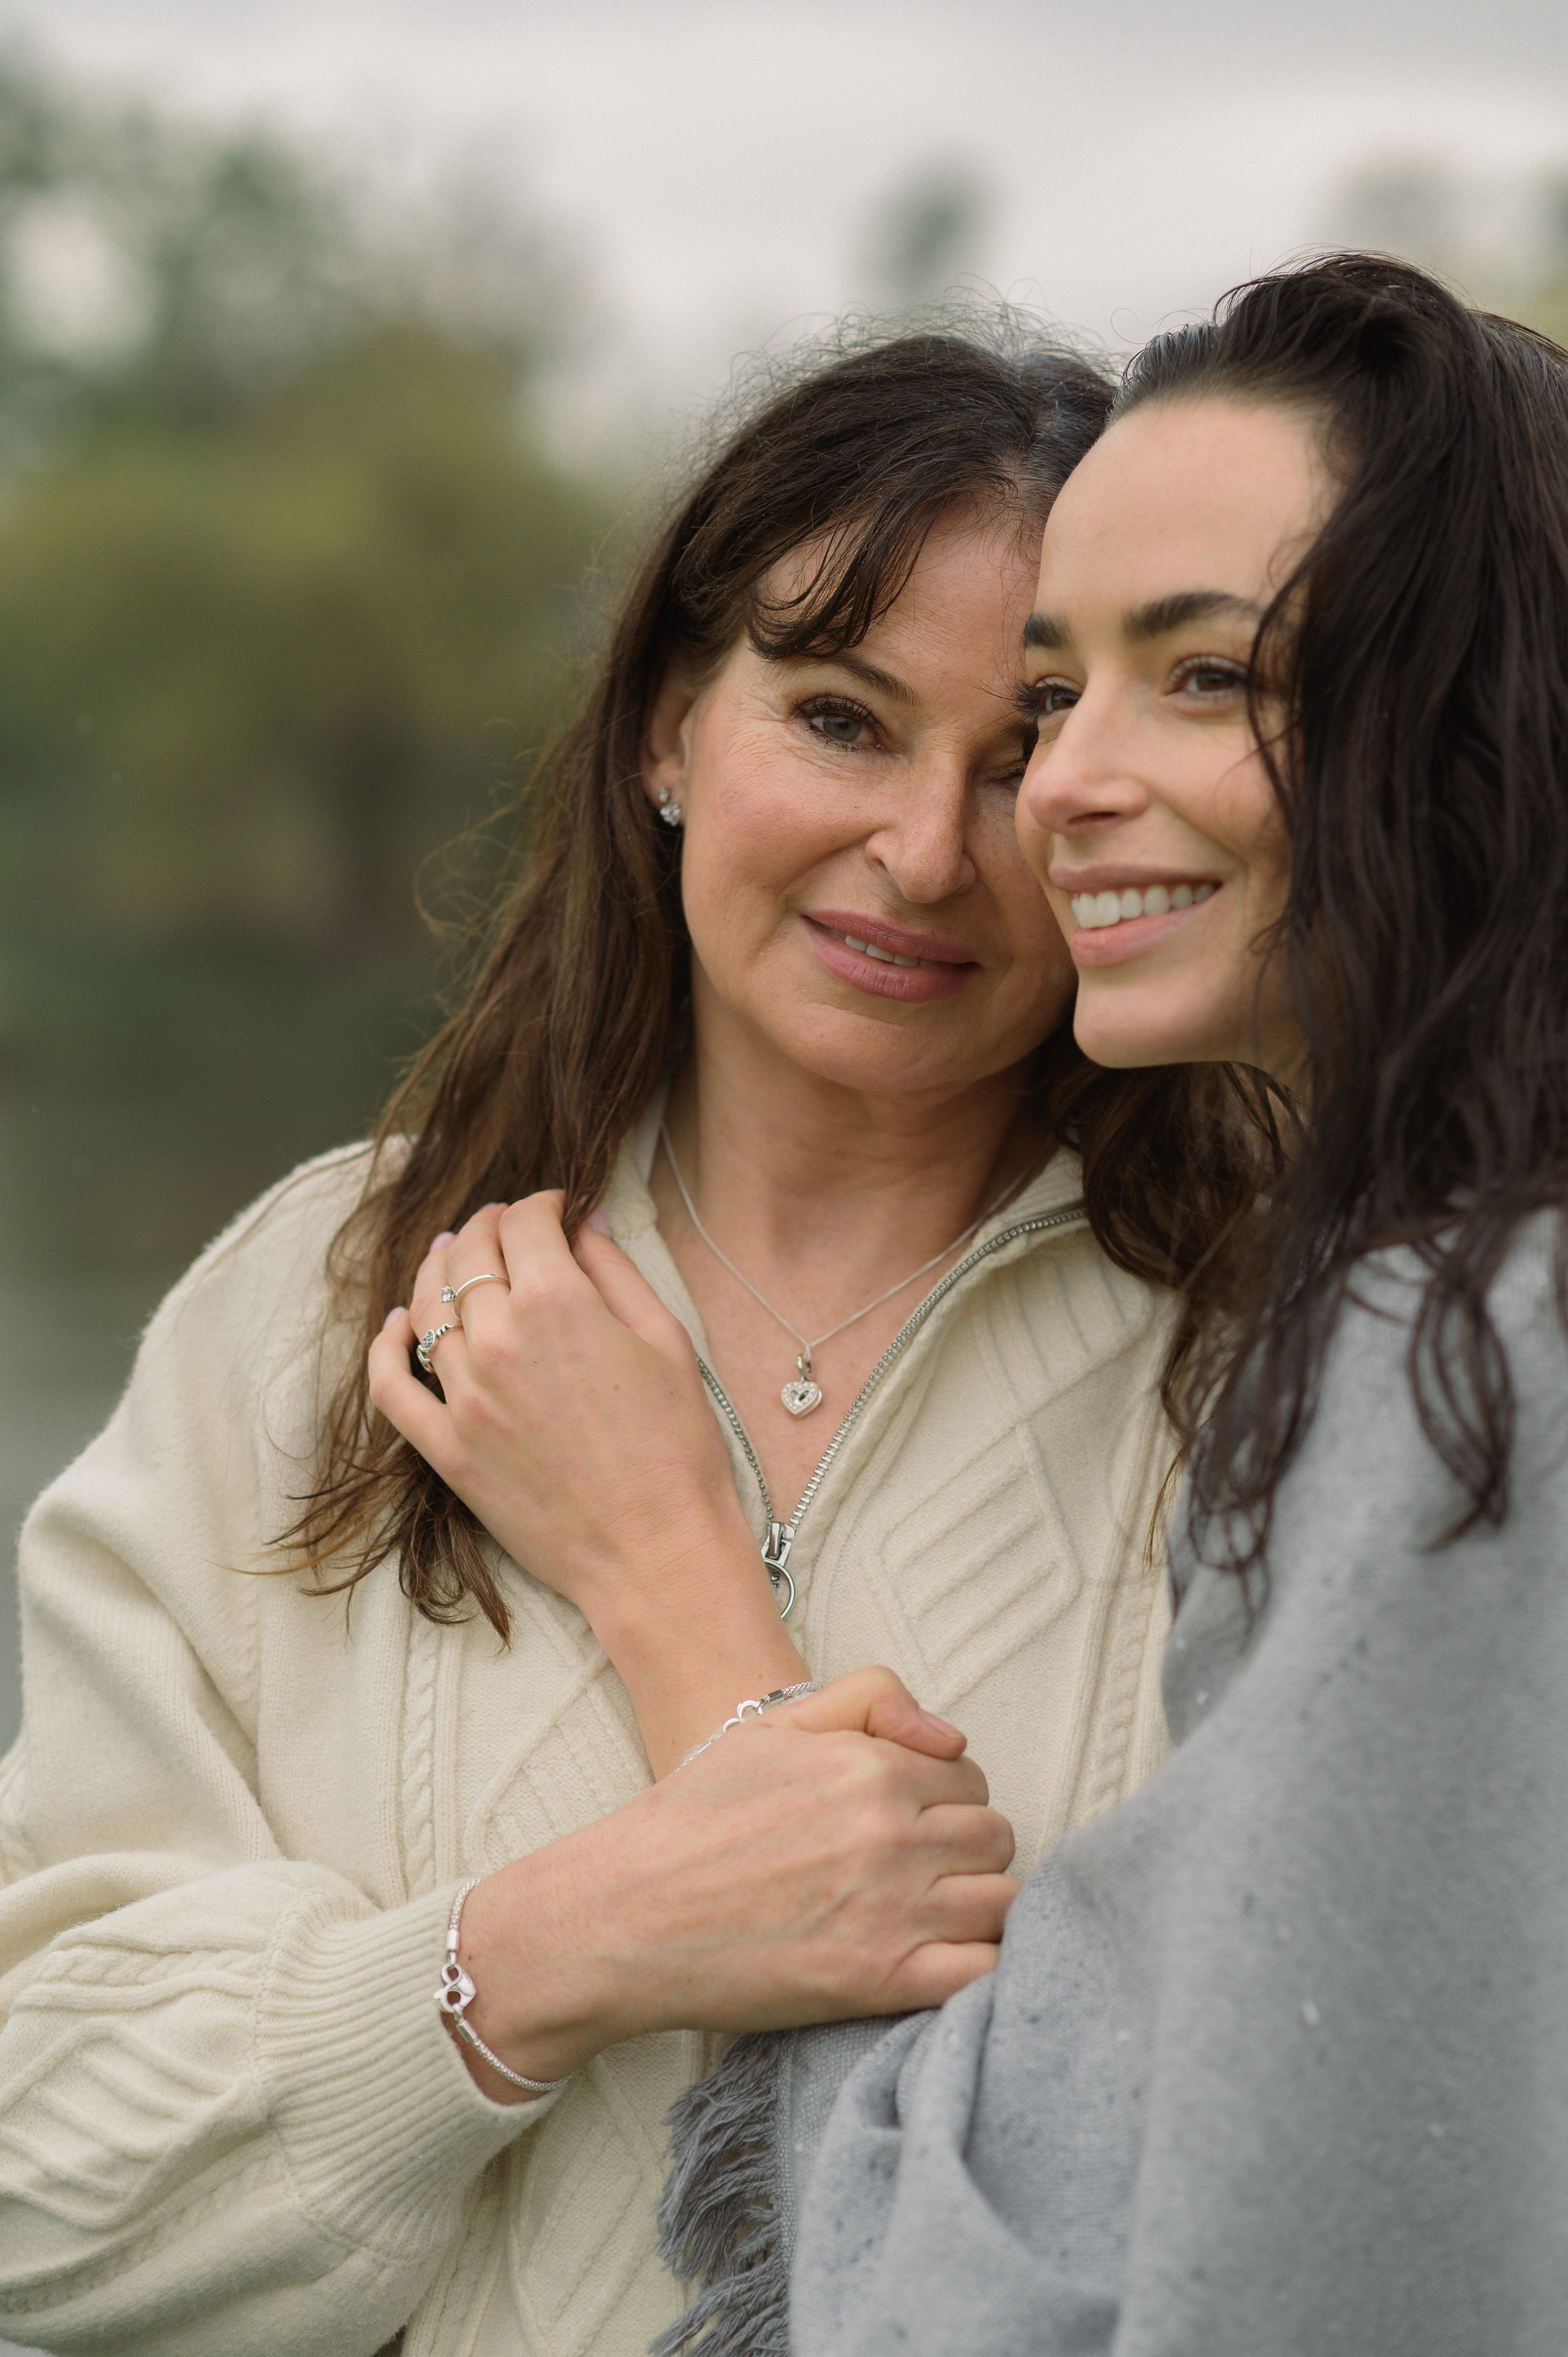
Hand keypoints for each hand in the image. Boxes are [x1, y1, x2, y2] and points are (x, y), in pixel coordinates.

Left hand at [369, 1193, 806, 1769]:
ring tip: (456, 1256)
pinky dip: (388, 1346)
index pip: (525, 1223)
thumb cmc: (677, 1448)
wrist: (657, 1551)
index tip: (555, 1209)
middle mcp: (498, 1340)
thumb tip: (585, 1225)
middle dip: (489, 1226)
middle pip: (470, 1254)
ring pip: (426, 1308)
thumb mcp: (666, 1341)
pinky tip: (398, 1324)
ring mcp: (464, 1397)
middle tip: (506, 1224)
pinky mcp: (446, 1449)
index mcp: (558, 1303)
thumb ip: (617, 1272)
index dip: (541, 1204)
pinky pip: (392, 1385)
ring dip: (440, 1269)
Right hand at [452, 1668, 1018, 2102]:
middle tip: (920, 1872)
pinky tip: (944, 1963)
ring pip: (1004, 1903)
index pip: (970, 1778)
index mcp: (874, 1768)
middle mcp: (894, 1834)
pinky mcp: (881, 1980)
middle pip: (996, 1838)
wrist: (629, 1914)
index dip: (946, 1800)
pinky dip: (982, 1967)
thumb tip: (951, 1737)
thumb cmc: (696, 1818)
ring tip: (933, 1917)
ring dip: (980, 1907)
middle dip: (968, 1851)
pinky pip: (985, 1971)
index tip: (911, 1824)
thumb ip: (871, 1698)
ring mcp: (893, 1910)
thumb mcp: (775, 1724)